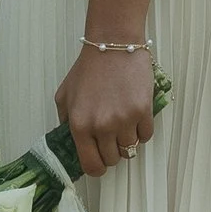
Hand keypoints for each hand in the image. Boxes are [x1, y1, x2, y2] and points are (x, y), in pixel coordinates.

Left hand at [55, 40, 157, 181]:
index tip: (101, 162)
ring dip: (127, 139)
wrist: (113, 43)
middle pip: (113, 159)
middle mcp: (101, 126)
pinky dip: (142, 130)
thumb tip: (72, 142)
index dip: (97, 168)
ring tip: (124, 121)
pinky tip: (136, 116)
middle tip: (112, 136)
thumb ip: (65, 121)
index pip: (91, 165)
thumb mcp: (64, 95)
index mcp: (79, 125)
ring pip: (131, 148)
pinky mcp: (143, 110)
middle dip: (112, 151)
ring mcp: (123, 119)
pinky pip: (146, 135)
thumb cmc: (88, 68)